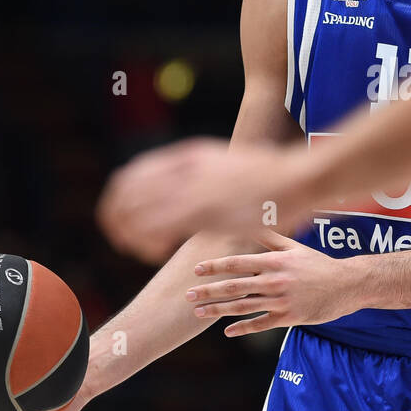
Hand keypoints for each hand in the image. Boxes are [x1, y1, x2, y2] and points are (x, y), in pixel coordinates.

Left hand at [96, 137, 309, 263]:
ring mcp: (191, 191)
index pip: (132, 174)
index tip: (118, 214)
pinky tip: (157, 253)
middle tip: (120, 238)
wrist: (294, 177)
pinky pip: (159, 229)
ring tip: (137, 250)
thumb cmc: (267, 172)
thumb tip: (188, 176)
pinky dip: (149, 243)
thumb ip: (200, 170)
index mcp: (186, 157)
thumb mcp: (224, 161)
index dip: (118, 197)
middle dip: (116, 218)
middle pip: (126, 193)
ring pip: (137, 214)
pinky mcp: (203, 214)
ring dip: (130, 234)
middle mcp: (182, 171)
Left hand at [186, 231, 362, 335]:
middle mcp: (275, 280)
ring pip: (244, 307)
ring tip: (199, 313)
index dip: (215, 266)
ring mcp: (282, 300)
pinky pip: (261, 324)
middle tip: (187, 295)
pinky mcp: (290, 317)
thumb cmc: (319, 264)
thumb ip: (271, 237)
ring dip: (219, 310)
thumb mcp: (295, 247)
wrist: (348, 285)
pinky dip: (243, 328)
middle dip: (208, 291)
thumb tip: (250, 219)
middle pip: (235, 287)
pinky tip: (227, 331)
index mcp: (275, 261)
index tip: (196, 269)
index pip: (238, 262)